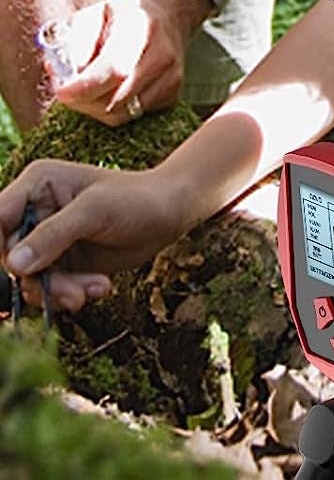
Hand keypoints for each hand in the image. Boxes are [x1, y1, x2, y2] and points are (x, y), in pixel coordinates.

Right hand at [0, 160, 189, 312]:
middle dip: (40, 280)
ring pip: (28, 278)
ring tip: (93, 291)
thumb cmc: (137, 198)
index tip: (16, 271)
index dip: (0, 247)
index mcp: (36, 185)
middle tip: (73, 294)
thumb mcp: (96, 211)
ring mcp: (46, 239)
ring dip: (58, 292)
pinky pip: (49, 287)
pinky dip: (70, 294)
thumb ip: (53, 235)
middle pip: (11, 256)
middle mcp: (34, 211)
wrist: (171, 213)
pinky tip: (100, 288)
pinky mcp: (61, 261)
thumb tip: (13, 265)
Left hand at [54, 0, 212, 124]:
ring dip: (96, 108)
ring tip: (87, 90)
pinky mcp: (174, 94)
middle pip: (115, 99)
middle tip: (68, 91)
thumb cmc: (125, 15)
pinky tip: (109, 91)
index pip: (113, 70)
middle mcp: (163, 55)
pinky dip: (114, 110)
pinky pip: (133, 116)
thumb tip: (68, 75)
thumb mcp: (96, 14)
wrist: (169, 14)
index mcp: (142, 28)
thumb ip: (79, 42)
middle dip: (83, 101)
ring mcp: (172, 77)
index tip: (61, 91)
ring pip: (122, 114)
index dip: (83, 89)